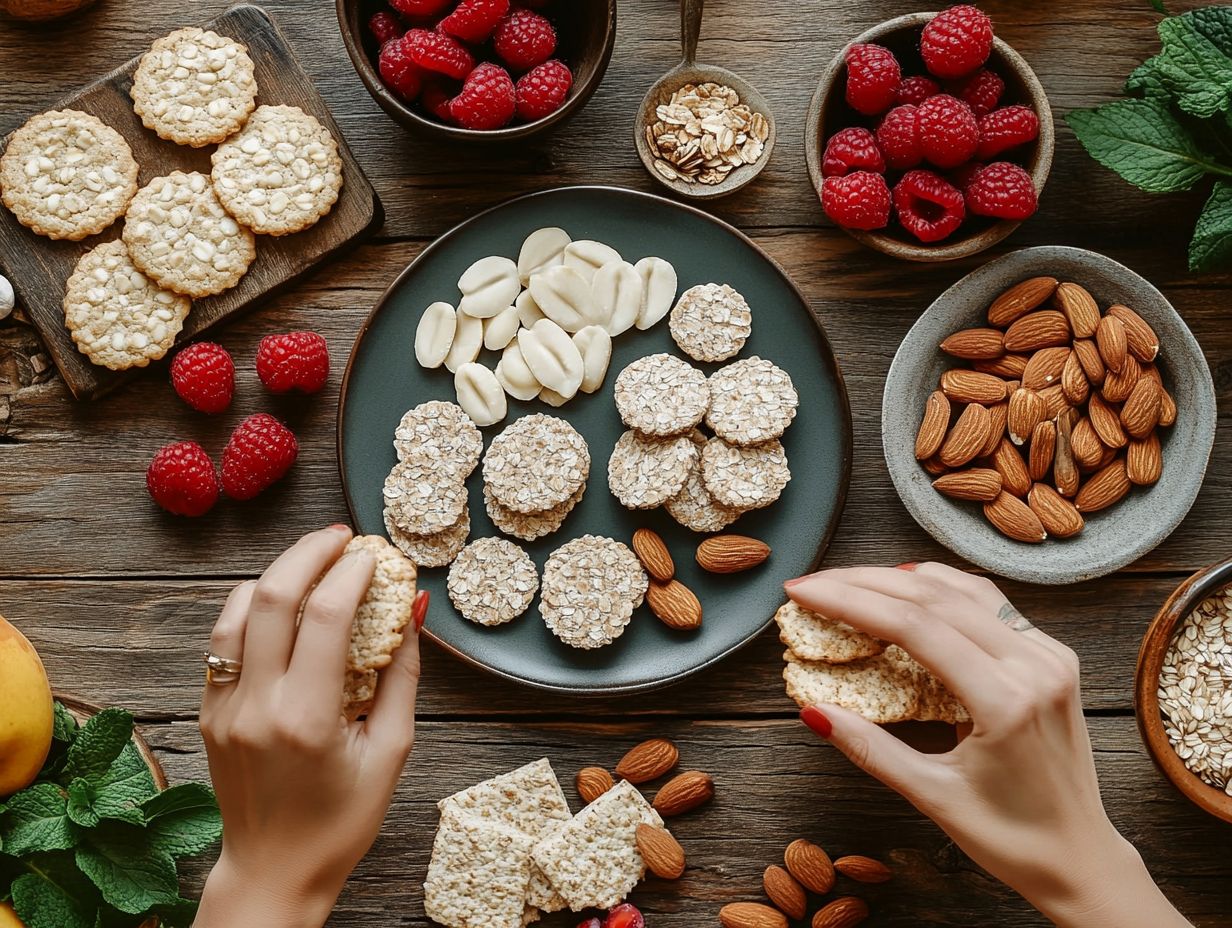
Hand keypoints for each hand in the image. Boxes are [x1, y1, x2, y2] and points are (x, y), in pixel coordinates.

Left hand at [194, 525, 426, 927]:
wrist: (273, 871)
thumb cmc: (341, 820)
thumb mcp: (391, 751)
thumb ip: (402, 675)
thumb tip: (412, 610)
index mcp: (308, 718)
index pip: (328, 617)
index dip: (355, 573)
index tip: (376, 556)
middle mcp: (257, 705)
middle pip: (274, 595)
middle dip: (310, 552)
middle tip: (342, 538)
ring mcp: (224, 706)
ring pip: (238, 608)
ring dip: (277, 573)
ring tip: (312, 562)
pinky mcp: (209, 710)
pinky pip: (224, 639)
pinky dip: (253, 608)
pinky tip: (283, 603)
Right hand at [786, 563, 1190, 927]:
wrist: (1083, 859)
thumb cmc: (1014, 840)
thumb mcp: (933, 797)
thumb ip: (871, 749)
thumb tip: (815, 712)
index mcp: (1007, 701)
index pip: (915, 626)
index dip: (851, 601)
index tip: (804, 592)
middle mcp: (1036, 666)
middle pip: (936, 596)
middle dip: (865, 582)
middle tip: (814, 582)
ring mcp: (1050, 656)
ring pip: (965, 590)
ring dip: (902, 578)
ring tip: (850, 581)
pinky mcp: (1054, 657)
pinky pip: (991, 605)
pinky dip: (942, 590)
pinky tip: (909, 587)